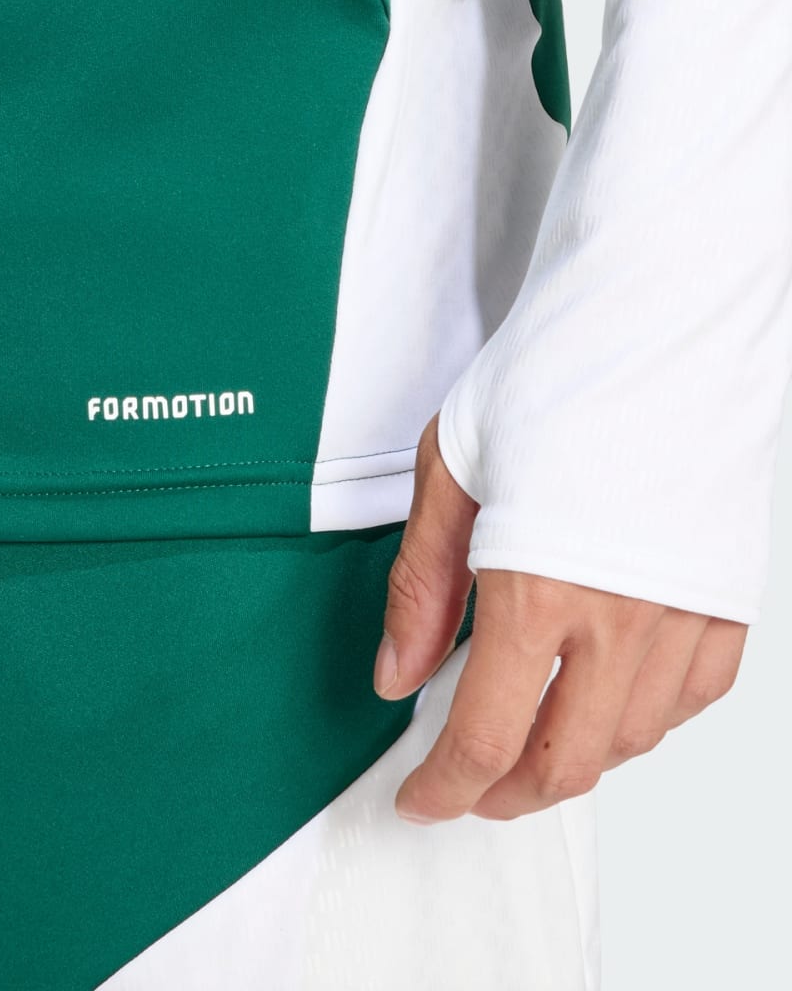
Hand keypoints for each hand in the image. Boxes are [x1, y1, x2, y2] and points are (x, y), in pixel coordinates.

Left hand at [375, 418, 745, 822]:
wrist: (657, 324)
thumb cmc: (549, 378)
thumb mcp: (448, 472)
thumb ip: (421, 586)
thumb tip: (396, 674)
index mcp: (537, 590)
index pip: (484, 736)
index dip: (446, 787)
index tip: (418, 800)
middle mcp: (620, 620)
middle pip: (563, 763)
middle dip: (503, 795)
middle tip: (462, 787)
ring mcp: (684, 615)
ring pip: (629, 742)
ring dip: (570, 764)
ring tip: (520, 746)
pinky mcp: (727, 600)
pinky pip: (689, 700)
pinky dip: (638, 723)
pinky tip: (601, 704)